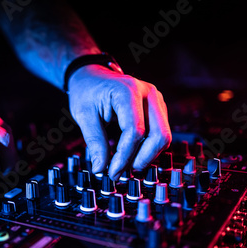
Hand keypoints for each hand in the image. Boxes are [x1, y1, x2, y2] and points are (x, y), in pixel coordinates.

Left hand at [68, 64, 171, 179]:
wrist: (92, 75)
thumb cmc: (86, 92)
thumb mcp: (83, 115)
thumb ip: (94, 142)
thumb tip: (100, 168)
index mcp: (128, 90)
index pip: (135, 131)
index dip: (124, 156)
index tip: (111, 172)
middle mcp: (148, 93)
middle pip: (159, 135)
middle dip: (141, 159)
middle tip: (121, 172)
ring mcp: (156, 100)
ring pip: (163, 137)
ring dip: (146, 156)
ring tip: (123, 165)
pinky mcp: (158, 108)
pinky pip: (160, 134)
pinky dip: (147, 149)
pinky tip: (130, 155)